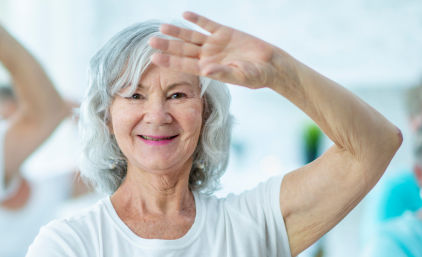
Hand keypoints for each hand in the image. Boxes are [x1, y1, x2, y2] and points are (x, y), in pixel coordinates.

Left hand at [149, 12, 279, 89]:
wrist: (270, 65)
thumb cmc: (255, 76)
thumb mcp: (239, 76)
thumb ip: (222, 73)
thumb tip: (205, 71)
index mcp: (208, 69)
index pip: (184, 65)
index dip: (169, 61)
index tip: (154, 58)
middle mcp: (208, 56)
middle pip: (183, 50)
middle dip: (167, 45)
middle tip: (151, 41)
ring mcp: (215, 44)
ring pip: (192, 36)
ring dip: (178, 31)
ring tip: (162, 27)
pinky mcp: (225, 32)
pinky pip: (208, 24)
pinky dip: (197, 20)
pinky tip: (185, 15)